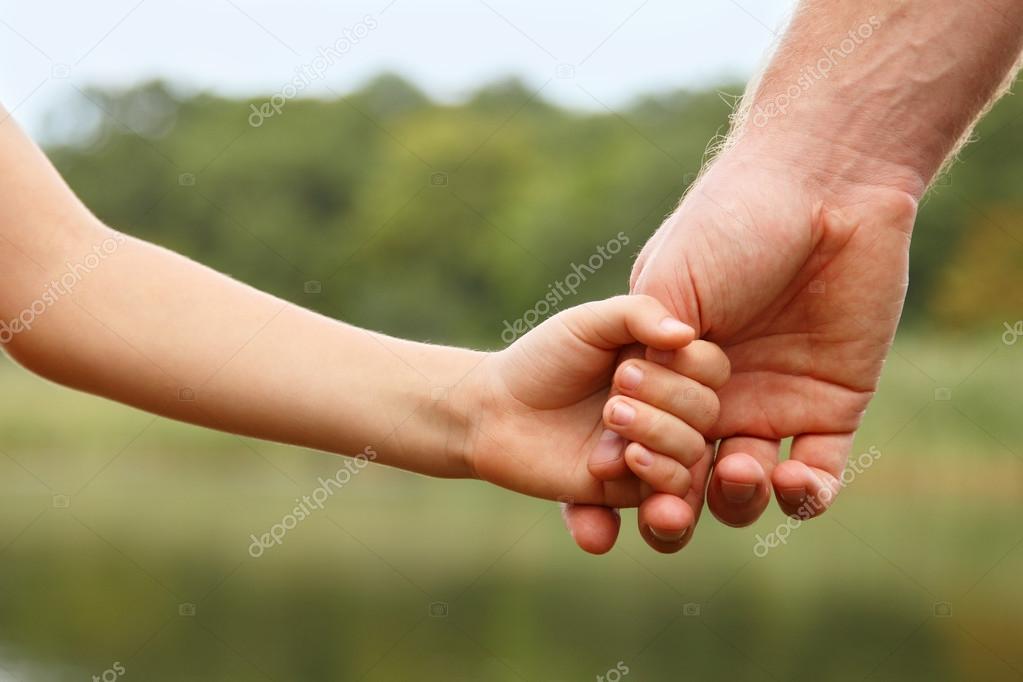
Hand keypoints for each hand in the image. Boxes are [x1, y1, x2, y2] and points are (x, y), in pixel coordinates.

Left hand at [463, 295, 728, 551]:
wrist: (496, 412)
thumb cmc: (544, 359)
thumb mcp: (588, 323)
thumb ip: (638, 314)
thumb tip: (687, 333)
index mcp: (670, 364)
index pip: (712, 367)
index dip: (685, 367)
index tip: (628, 365)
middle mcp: (672, 409)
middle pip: (708, 413)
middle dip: (666, 401)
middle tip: (613, 396)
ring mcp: (656, 450)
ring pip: (693, 455)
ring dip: (656, 437)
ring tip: (610, 420)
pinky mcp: (633, 490)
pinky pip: (668, 499)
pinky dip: (648, 480)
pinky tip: (604, 465)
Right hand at [565, 147, 917, 552]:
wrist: (822, 189)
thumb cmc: (729, 225)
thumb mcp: (667, 282)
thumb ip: (641, 344)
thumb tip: (619, 414)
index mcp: (668, 371)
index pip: (639, 438)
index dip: (623, 466)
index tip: (607, 476)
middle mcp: (716, 398)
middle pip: (687, 477)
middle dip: (672, 505)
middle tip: (662, 515)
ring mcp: (772, 406)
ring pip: (746, 485)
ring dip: (735, 498)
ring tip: (736, 470)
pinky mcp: (831, 410)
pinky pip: (816, 476)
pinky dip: (803, 496)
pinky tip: (788, 481)